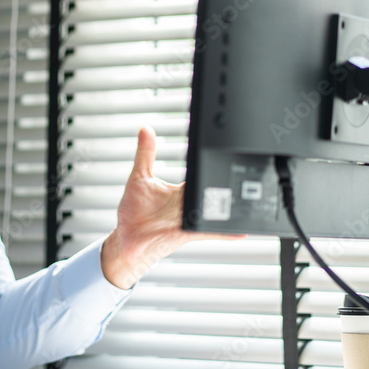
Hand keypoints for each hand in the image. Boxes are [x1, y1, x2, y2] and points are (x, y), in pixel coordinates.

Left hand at [100, 127, 242, 288]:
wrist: (126, 240)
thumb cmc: (133, 212)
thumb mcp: (140, 177)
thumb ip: (146, 153)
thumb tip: (145, 128)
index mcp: (181, 191)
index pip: (201, 173)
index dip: (212, 163)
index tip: (225, 151)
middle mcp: (188, 205)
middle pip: (211, 191)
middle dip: (226, 184)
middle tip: (241, 172)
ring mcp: (187, 219)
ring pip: (213, 210)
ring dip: (227, 206)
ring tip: (243, 198)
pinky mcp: (184, 233)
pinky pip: (206, 232)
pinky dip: (224, 232)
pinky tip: (241, 232)